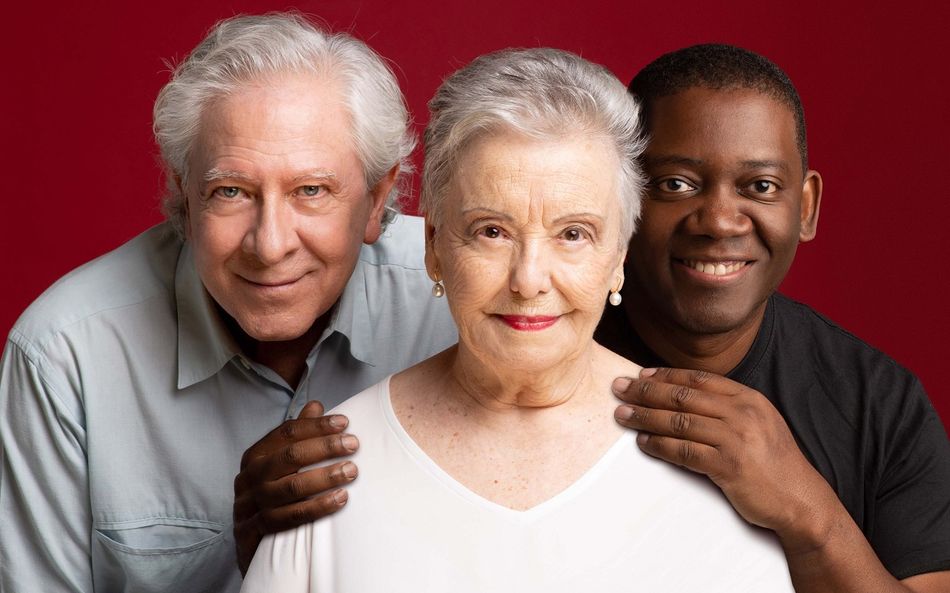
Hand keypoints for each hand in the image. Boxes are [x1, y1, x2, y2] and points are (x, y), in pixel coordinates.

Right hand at [233, 400, 359, 574]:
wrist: (250, 547)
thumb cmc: (273, 499)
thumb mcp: (281, 466)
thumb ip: (297, 437)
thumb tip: (316, 406)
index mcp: (256, 457)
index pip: (287, 432)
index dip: (316, 426)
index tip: (345, 423)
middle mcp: (248, 478)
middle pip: (289, 456)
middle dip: (324, 448)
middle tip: (353, 445)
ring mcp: (248, 506)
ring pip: (289, 488)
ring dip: (324, 478)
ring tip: (351, 471)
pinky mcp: (251, 533)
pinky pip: (286, 519)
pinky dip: (315, 508)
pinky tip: (339, 500)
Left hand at [612, 367, 837, 550]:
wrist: (801, 500)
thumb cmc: (774, 463)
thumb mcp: (759, 423)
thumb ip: (728, 408)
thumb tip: (684, 397)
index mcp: (749, 398)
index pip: (699, 378)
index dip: (666, 375)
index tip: (641, 374)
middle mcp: (742, 413)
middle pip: (683, 396)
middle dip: (646, 390)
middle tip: (619, 387)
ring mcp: (736, 439)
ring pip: (679, 421)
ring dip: (645, 417)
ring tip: (622, 415)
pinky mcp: (729, 466)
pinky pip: (685, 452)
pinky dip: (660, 446)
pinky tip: (643, 443)